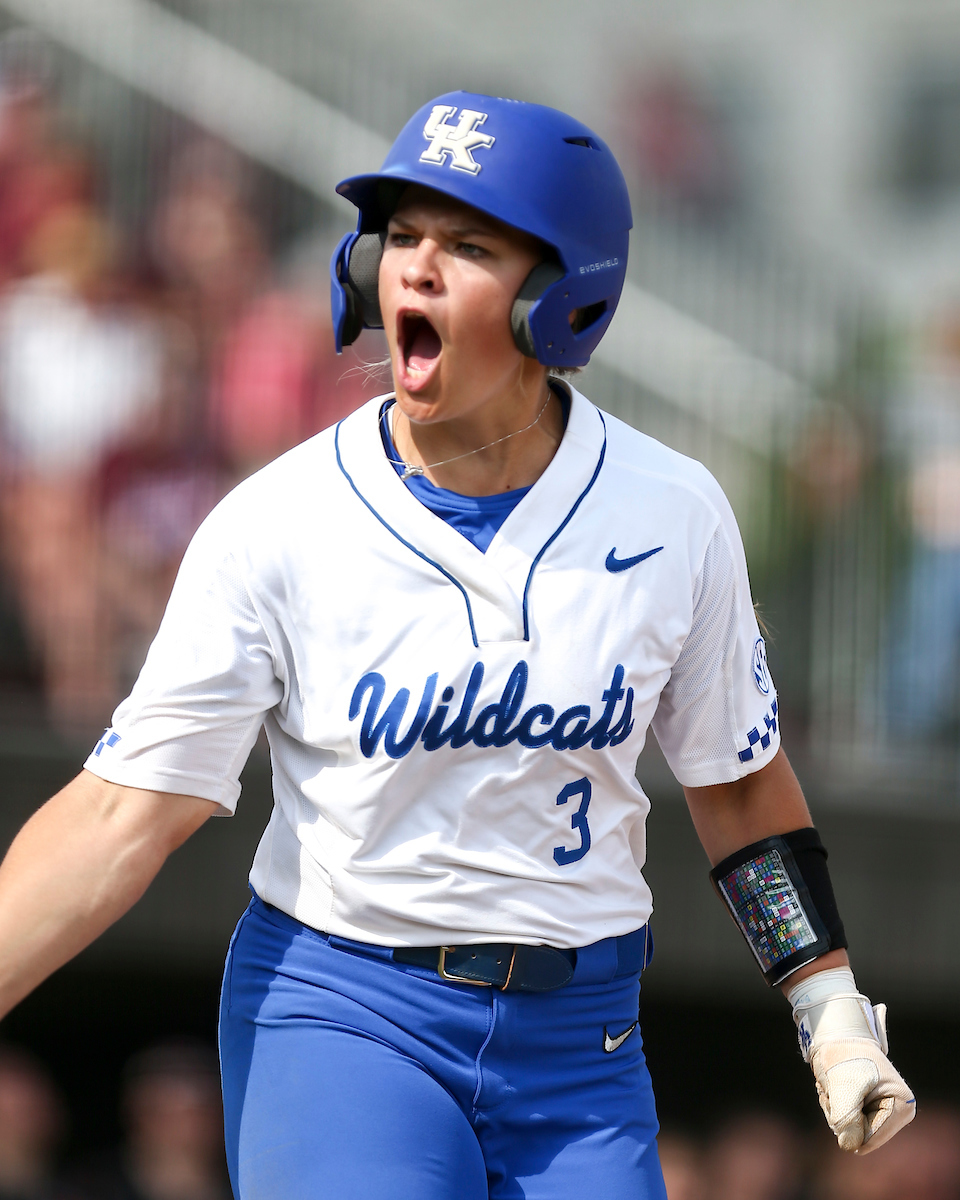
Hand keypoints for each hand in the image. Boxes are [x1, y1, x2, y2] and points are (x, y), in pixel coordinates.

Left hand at [787, 967, 914, 1153]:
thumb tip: (848, 1145)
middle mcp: (896, 1111)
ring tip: (834, 1084)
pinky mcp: (866, 1107)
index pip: (870, 1136)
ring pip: (848, 1129)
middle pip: (860, 1134)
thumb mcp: (843, 1085)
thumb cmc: (843, 1054)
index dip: (849, 1119)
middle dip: (840, 1113)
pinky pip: (843, 1120)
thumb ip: (846, 1118)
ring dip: (833, 1107)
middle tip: (836, 1087)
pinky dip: (832, 1104)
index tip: (844, 1090)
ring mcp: (881, 1110)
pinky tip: (833, 1086)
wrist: (834, 1032)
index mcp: (902, 1105)